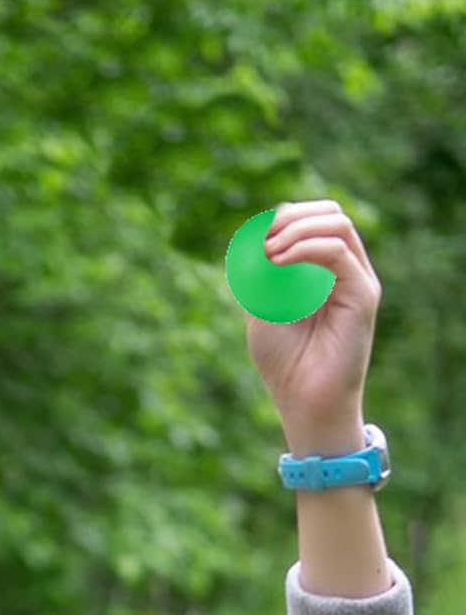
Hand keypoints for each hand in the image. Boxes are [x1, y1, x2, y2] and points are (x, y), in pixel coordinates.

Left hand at [246, 198, 381, 428]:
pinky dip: (304, 248)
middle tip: (261, 241)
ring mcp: (356, 279)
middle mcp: (343, 270)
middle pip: (329, 213)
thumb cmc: (283, 362)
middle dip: (291, 216)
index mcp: (321, 271)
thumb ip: (260, 276)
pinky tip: (278, 261)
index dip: (281, 219)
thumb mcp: (261, 310)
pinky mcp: (362, 293)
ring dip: (296, 229)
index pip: (309, 221)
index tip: (251, 240)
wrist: (304, 401)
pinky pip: (338, 251)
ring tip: (268, 253)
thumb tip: (253, 239)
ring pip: (337, 224)